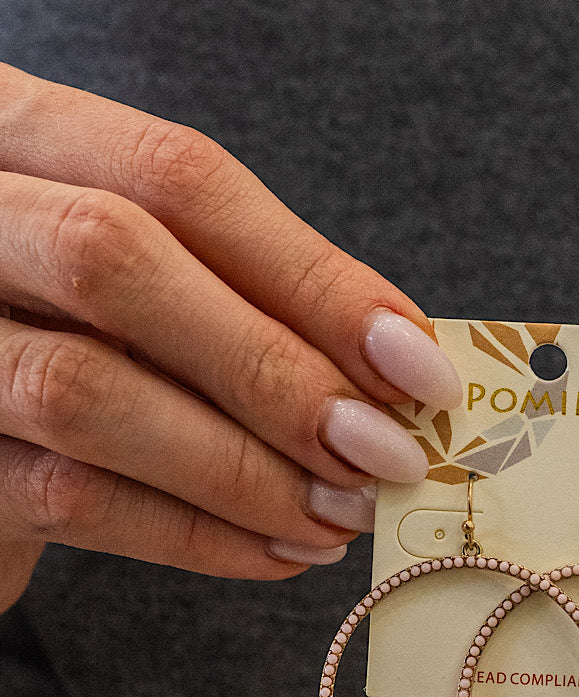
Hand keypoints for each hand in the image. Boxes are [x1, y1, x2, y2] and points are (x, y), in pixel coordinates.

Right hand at [0, 63, 460, 612]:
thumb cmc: (81, 333)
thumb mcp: (155, 280)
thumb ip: (248, 296)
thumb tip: (399, 368)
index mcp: (26, 139)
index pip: (179, 180)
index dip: (312, 277)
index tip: (417, 367)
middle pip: (115, 261)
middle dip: (277, 372)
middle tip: (385, 457)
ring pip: (85, 392)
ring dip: (243, 470)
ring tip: (339, 515)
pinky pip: (70, 499)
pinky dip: (195, 535)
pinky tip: (278, 552)